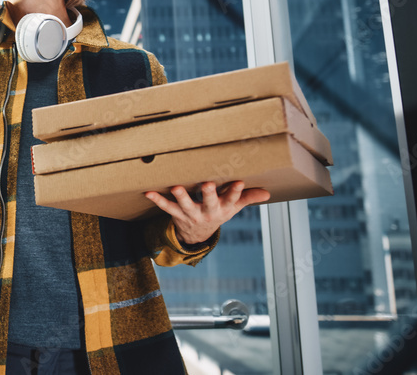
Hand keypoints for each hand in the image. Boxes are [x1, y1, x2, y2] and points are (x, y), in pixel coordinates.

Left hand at [144, 181, 269, 244]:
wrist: (198, 235)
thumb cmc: (218, 212)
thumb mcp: (234, 207)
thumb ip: (248, 198)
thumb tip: (267, 193)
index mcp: (223, 208)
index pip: (232, 199)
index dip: (236, 192)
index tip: (239, 181)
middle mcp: (208, 212)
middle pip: (209, 203)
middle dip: (209, 194)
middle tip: (208, 184)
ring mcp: (191, 214)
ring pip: (186, 205)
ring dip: (181, 197)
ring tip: (176, 187)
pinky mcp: (177, 214)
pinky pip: (166, 207)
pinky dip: (158, 200)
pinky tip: (148, 192)